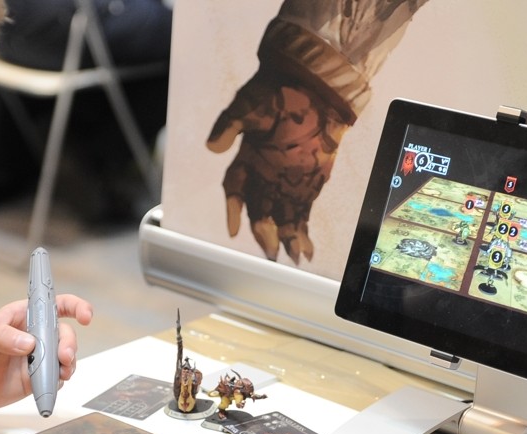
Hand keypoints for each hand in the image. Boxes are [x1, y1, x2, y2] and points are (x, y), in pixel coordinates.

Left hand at [0, 294, 92, 415]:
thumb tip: (29, 344)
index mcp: (18, 317)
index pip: (51, 303)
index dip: (74, 305)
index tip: (84, 315)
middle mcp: (31, 336)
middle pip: (63, 333)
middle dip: (69, 343)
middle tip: (63, 357)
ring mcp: (34, 359)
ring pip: (64, 357)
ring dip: (69, 364)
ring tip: (61, 373)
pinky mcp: (34, 381)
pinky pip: (55, 379)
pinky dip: (59, 382)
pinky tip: (51, 386)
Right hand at [207, 69, 351, 263]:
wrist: (314, 82)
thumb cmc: (277, 89)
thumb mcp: (248, 104)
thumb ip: (230, 124)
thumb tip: (212, 146)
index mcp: (246, 158)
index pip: (235, 190)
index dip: (233, 211)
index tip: (234, 230)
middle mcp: (263, 174)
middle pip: (260, 210)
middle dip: (264, 233)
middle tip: (270, 252)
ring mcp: (285, 180)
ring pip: (281, 217)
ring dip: (286, 239)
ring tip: (293, 258)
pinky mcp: (308, 182)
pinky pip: (303, 213)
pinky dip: (303, 232)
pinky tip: (306, 251)